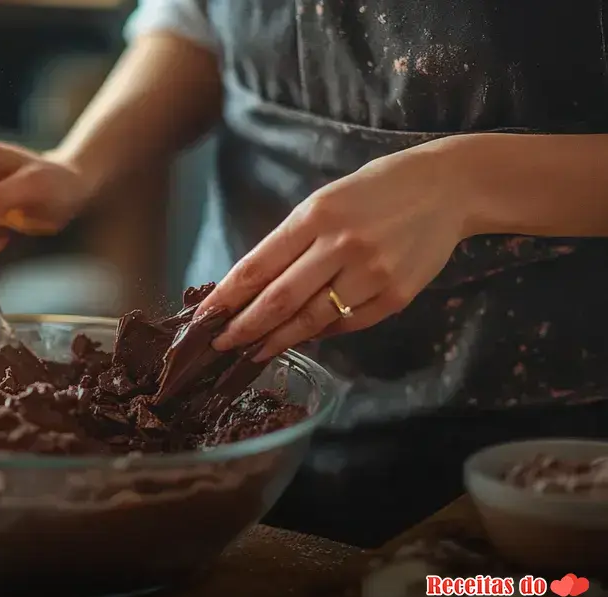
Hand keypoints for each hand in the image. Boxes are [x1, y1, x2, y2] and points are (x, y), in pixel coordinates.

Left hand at [198, 138, 473, 359]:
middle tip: (221, 346)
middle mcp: (342, 245)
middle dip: (244, 327)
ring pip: (312, 320)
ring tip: (254, 352)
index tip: (204, 317)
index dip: (226, 296)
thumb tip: (252, 287)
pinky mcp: (396, 295)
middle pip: (279, 299)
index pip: (258, 265)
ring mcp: (372, 273)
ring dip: (277, 340)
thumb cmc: (375, 191)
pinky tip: (304, 337)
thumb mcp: (325, 201)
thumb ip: (291, 241)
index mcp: (316, 215)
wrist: (449, 186)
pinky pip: (348, 323)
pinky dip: (322, 332)